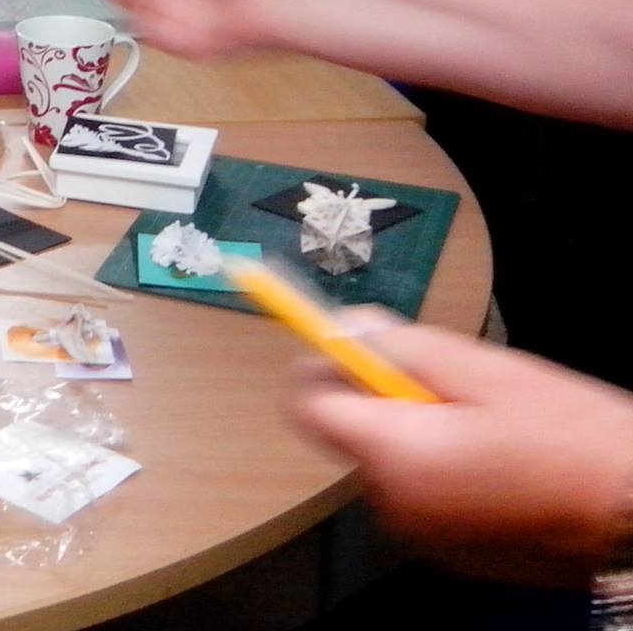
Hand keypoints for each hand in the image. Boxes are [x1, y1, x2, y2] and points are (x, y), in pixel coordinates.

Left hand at [291, 313, 632, 583]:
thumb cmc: (574, 441)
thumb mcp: (485, 370)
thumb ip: (402, 345)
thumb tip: (346, 326)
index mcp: (395, 457)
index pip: (304, 405)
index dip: (323, 367)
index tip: (353, 346)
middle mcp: (394, 505)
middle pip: (348, 432)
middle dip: (381, 397)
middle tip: (447, 382)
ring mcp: (423, 536)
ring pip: (387, 461)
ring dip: (416, 432)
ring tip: (487, 422)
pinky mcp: (453, 552)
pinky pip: (421, 494)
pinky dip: (442, 469)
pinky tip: (498, 458)